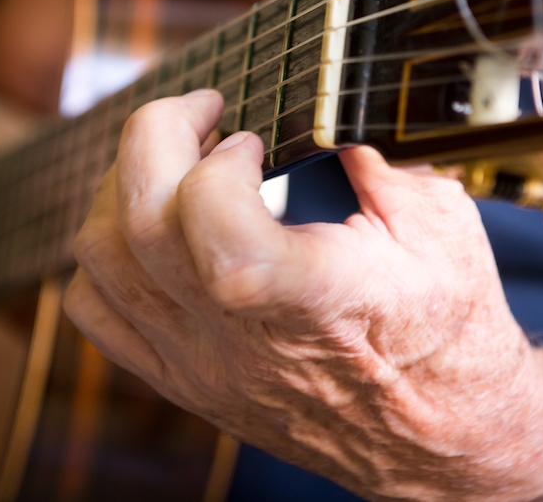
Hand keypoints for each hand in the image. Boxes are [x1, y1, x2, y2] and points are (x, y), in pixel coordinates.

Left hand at [64, 91, 542, 500]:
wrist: (439, 438)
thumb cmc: (448, 331)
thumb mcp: (442, 228)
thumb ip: (376, 158)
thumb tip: (319, 104)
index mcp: (318, 299)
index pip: (222, 236)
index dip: (220, 166)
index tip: (253, 138)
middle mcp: (243, 339)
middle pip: (139, 226)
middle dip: (155, 135)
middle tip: (203, 113)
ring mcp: (201, 364)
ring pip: (102, 259)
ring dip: (124, 185)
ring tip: (178, 162)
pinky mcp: (181, 379)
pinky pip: (95, 309)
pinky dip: (108, 251)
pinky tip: (157, 228)